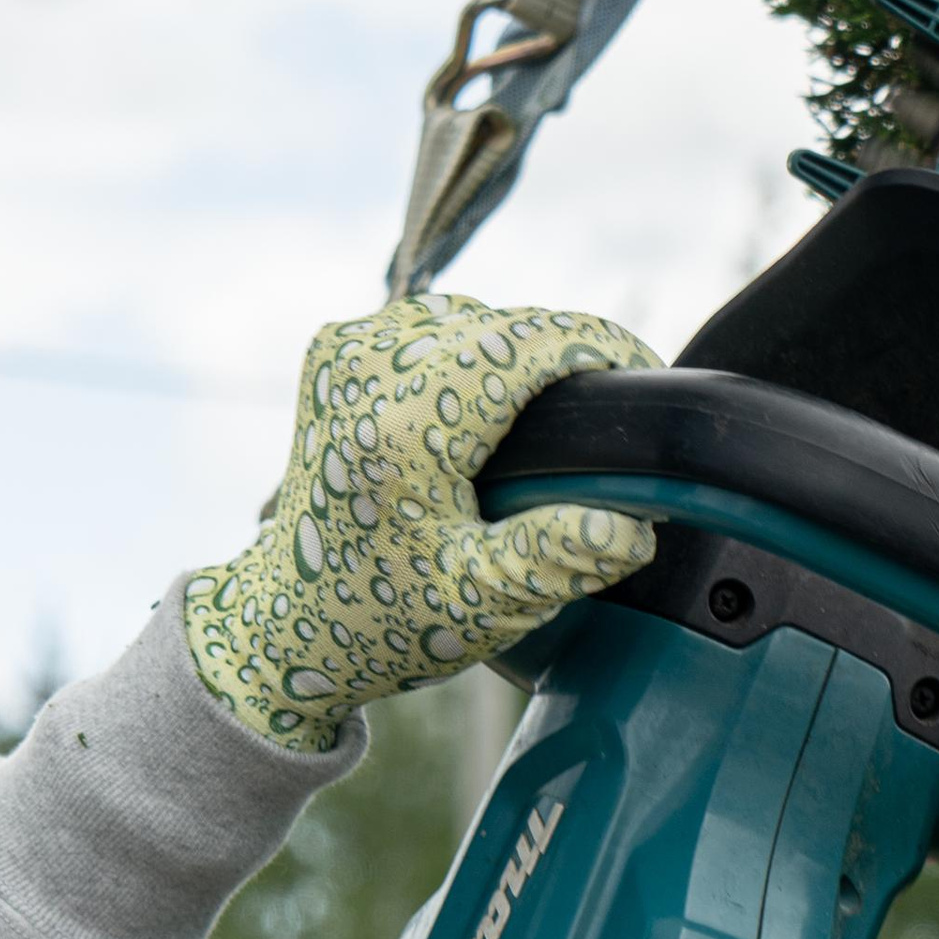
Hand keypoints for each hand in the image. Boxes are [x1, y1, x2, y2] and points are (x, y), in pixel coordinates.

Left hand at [184, 295, 658, 749]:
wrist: (289, 622)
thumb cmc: (386, 616)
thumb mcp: (481, 602)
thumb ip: (557, 557)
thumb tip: (633, 526)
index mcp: (401, 428)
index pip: (529, 342)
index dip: (604, 348)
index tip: (649, 381)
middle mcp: (366, 369)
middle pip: (507, 325)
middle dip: (569, 359)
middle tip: (608, 425)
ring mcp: (345, 351)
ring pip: (477, 316)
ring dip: (523, 355)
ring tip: (554, 421)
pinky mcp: (338, 348)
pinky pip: (438, 324)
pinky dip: (477, 352)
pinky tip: (494, 408)